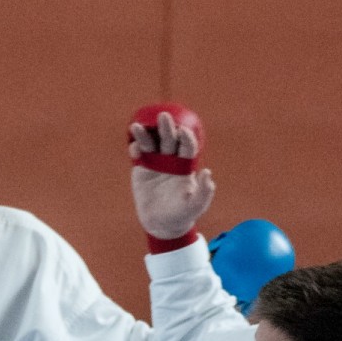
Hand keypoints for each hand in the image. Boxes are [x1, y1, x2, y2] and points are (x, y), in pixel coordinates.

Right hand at [129, 112, 214, 238]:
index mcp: (185, 164)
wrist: (161, 224)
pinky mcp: (141, 169)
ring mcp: (155, 162)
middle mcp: (170, 159)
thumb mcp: (195, 206)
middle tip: (163, 116)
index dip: (186, 137)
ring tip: (137, 126)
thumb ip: (204, 192)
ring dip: (145, 134)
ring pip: (150, 143)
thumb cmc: (182, 214)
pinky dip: (135, 148)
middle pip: (169, 139)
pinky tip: (134, 148)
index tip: (183, 131)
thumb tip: (207, 172)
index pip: (187, 146)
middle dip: (166, 127)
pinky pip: (137, 154)